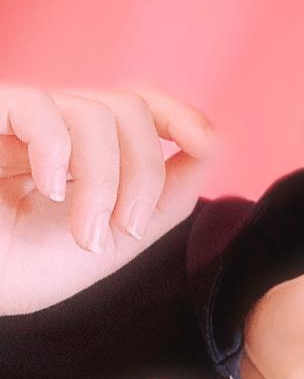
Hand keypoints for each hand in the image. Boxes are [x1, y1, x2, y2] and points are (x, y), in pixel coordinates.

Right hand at [0, 83, 222, 314]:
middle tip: (122, 230)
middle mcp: (48, 127)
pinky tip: (50, 191)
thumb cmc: (14, 273)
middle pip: (129, 109)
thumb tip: (209, 149)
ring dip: (108, 180)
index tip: (206, 142)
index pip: (136, 105)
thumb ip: (158, 200)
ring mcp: (13, 120)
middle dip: (144, 172)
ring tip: (87, 232)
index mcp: (79, 151)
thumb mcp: (106, 242)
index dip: (178, 112)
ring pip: (97, 112)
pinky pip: (41, 108)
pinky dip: (60, 152)